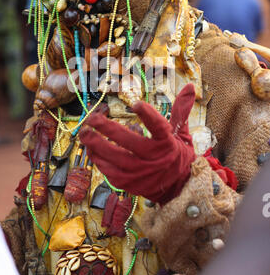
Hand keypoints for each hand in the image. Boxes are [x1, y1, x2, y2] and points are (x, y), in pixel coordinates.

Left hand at [79, 84, 195, 205]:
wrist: (178, 188)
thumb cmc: (177, 156)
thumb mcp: (181, 134)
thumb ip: (181, 110)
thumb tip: (190, 86)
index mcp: (167, 144)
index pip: (159, 128)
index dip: (148, 116)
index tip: (135, 104)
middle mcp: (153, 159)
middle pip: (128, 142)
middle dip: (107, 128)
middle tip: (93, 118)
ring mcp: (140, 173)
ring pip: (114, 157)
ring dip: (96, 144)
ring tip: (83, 132)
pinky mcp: (129, 183)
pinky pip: (108, 171)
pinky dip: (98, 159)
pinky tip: (90, 148)